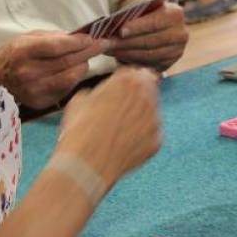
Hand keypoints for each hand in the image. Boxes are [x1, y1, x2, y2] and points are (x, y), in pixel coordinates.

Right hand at [0, 31, 103, 109]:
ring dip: (83, 66)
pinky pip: (66, 89)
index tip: (92, 37)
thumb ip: (52, 37)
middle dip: (89, 52)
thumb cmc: (12, 54)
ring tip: (87, 57)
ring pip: (71, 77)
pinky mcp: (40, 101)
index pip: (57, 47)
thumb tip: (78, 37)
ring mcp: (35, 90)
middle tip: (104, 44)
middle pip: (67, 62)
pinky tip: (75, 70)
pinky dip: (74, 78)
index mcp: (23, 52)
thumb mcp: (27, 37)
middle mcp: (28, 72)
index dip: (78, 42)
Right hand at [57, 65, 161, 186]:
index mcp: (128, 80)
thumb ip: (99, 89)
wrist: (86, 164)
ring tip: (118, 128)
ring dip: (140, 115)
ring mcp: (155, 120)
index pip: (132, 72)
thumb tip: (103, 93)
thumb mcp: (81, 98)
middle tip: (119, 108)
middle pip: (147, 88)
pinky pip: (150, 133)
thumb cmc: (79, 129)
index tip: (115, 90)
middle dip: (135, 95)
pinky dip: (141, 136)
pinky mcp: (157, 140)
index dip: (122, 81)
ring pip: (151, 111)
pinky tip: (123, 143)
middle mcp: (147, 96)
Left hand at [107, 0, 187, 69]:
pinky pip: (149, 64)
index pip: (155, 22)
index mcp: (175, 14)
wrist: (154, 23)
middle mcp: (180, 33)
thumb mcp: (140, 6)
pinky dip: (132, 61)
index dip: (138, 27)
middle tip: (107, 43)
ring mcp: (177, 50)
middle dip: (126, 43)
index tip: (121, 31)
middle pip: (150, 41)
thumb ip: (133, 12)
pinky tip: (118, 57)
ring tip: (109, 50)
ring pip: (148, 55)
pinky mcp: (169, 63)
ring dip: (126, 53)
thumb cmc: (143, 12)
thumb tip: (116, 22)